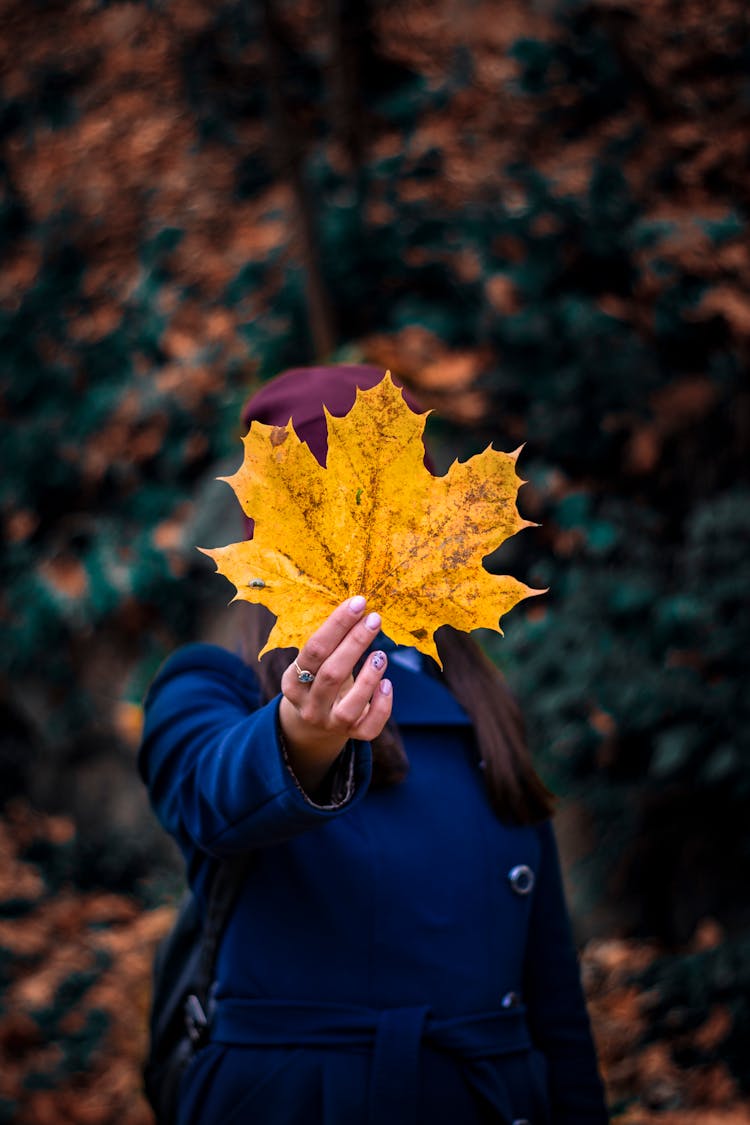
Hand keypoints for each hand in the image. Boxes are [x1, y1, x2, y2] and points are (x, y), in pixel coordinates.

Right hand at [279, 595, 392, 793]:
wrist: (316, 722)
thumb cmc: (320, 678)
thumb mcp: (316, 663)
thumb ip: (331, 643)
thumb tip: (358, 607)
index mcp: (293, 682)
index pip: (314, 649)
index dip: (337, 625)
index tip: (358, 603)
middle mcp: (308, 706)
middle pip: (332, 674)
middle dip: (355, 643)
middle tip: (374, 619)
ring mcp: (330, 723)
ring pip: (350, 705)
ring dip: (369, 677)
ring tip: (381, 655)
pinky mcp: (351, 735)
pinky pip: (369, 726)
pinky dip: (382, 706)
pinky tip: (387, 684)